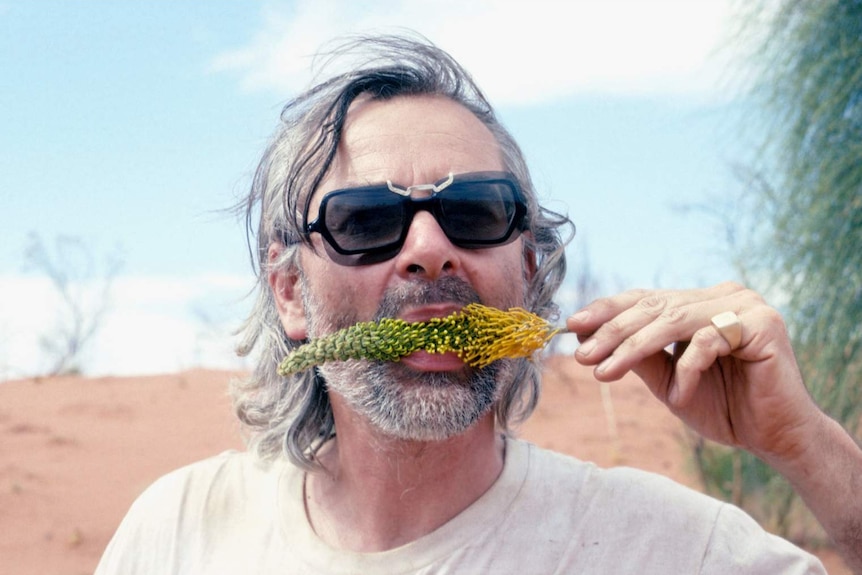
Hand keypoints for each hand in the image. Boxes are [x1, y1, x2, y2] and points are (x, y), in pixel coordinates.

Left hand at [567, 282, 822, 462]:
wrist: (775, 437)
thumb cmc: (724, 407)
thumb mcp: (669, 380)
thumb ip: (639, 356)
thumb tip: (589, 337)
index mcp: (701, 302)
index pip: (646, 299)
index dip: (607, 310)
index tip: (572, 327)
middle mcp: (723, 295)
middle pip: (654, 306)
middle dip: (613, 332)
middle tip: (582, 355)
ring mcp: (745, 305)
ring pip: (673, 320)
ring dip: (633, 347)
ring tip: (604, 371)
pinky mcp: (763, 323)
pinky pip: (708, 342)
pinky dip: (686, 371)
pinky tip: (676, 397)